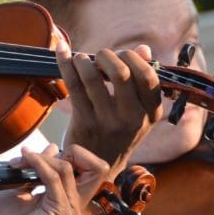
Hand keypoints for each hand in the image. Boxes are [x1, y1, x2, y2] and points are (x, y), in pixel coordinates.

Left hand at [0, 144, 107, 214]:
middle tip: (30, 156)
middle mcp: (75, 206)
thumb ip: (39, 170)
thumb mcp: (22, 189)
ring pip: (68, 168)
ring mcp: (71, 211)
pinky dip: (39, 165)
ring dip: (42, 158)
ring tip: (20, 161)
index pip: (90, 167)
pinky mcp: (61, 214)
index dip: (69, 154)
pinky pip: (55, 179)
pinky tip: (24, 162)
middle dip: (66, 152)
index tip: (35, 156)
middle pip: (94, 166)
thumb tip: (53, 148)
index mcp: (69, 200)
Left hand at [57, 39, 161, 177]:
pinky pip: (73, 85)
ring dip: (83, 60)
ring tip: (80, 58)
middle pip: (121, 73)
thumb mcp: (138, 111)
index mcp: (151, 113)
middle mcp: (132, 119)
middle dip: (106, 55)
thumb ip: (142, 80)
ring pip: (92, 78)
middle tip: (99, 55)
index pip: (148, 76)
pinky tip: (61, 51)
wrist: (97, 166)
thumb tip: (143, 48)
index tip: (122, 54)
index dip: (133, 58)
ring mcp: (107, 122)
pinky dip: (64, 63)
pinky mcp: (84, 123)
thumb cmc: (118, 131)